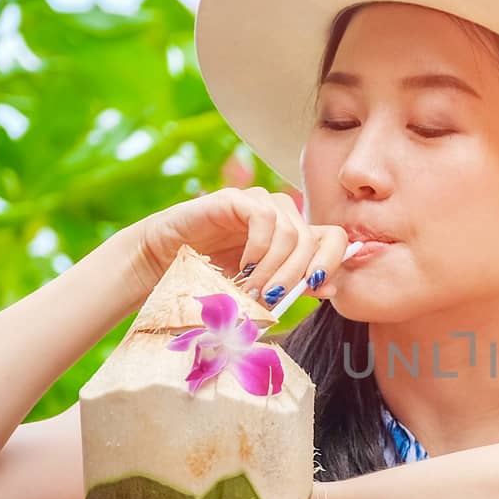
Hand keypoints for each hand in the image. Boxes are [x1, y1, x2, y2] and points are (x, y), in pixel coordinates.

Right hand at [127, 187, 350, 306]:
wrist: (165, 264)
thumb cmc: (213, 279)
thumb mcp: (259, 290)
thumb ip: (293, 287)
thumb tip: (331, 288)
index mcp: (295, 237)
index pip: (333, 237)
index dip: (333, 261)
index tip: (318, 287)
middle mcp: (282, 216)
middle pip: (312, 240)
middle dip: (295, 276)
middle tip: (273, 300)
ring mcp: (259, 204)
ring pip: (290, 232)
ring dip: (274, 269)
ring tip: (253, 290)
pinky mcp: (235, 199)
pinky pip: (263, 217)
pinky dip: (259, 247)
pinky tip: (244, 267)